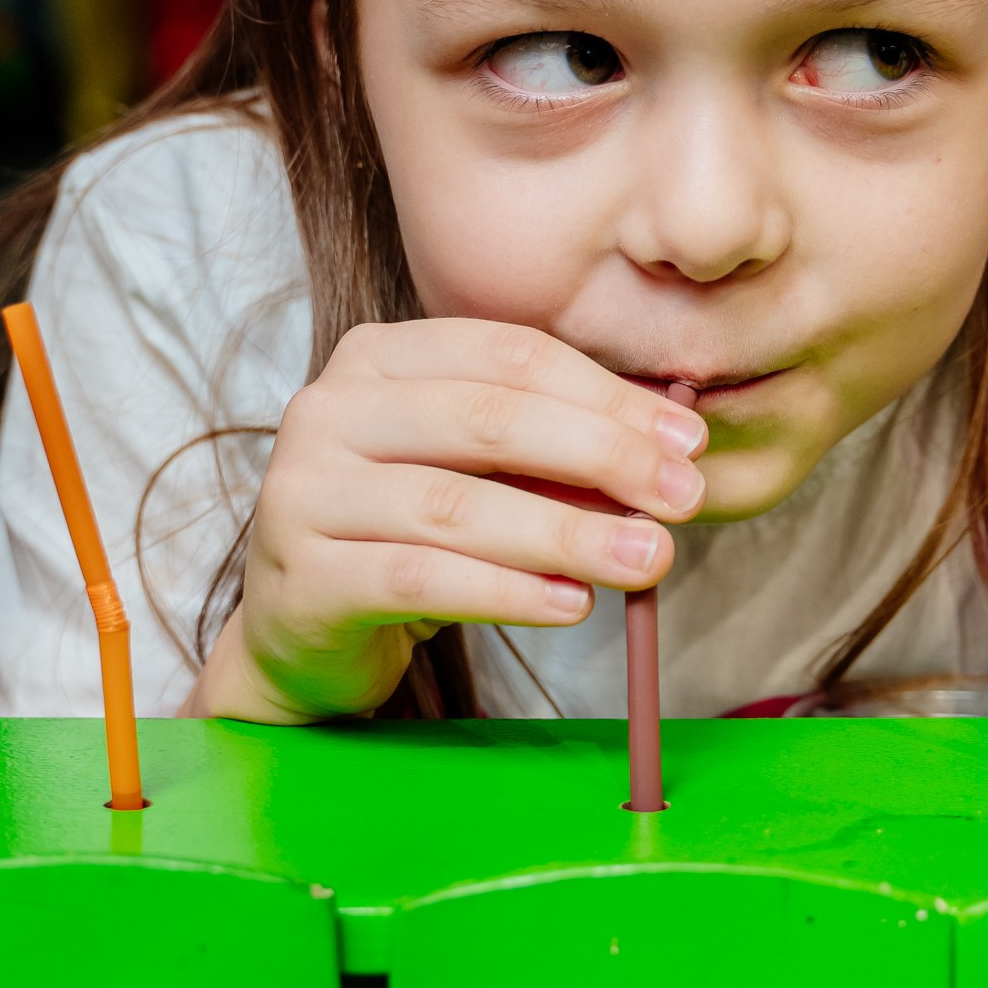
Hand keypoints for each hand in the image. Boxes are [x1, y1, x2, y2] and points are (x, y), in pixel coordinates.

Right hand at [194, 319, 706, 723]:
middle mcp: (329, 411)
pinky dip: (505, 591)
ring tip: (646, 559)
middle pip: (486, 418)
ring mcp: (303, 493)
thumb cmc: (402, 538)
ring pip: (456, 505)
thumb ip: (555, 459)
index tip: (688, 442)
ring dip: (566, 534)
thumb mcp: (479, 480)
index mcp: (377, 360)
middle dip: (601, 455)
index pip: (509, 356)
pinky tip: (570, 604)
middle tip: (684, 499)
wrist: (299, 632)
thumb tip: (671, 457)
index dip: (607, 396)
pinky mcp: (303, 577)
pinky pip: (419, 578)